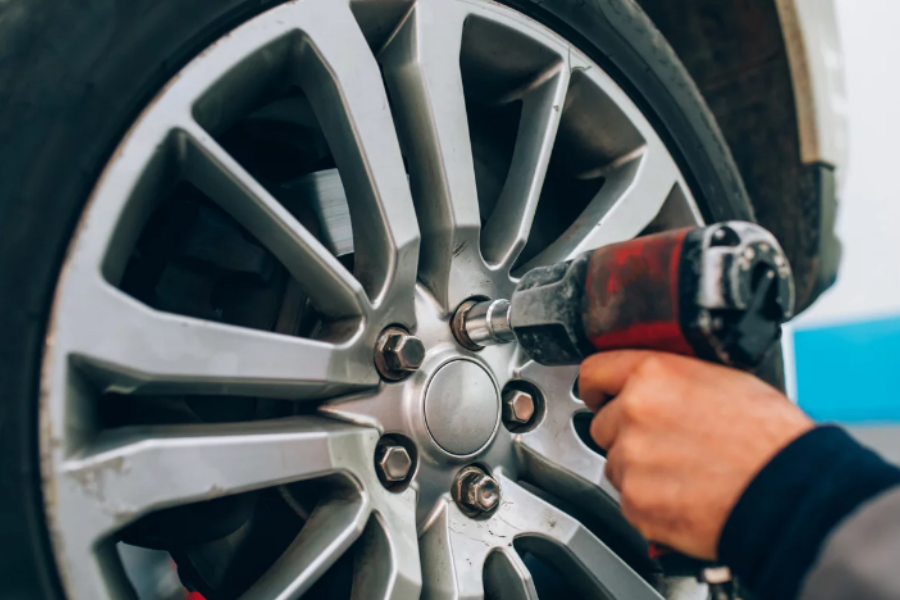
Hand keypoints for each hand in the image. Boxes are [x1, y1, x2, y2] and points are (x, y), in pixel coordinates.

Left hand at [579, 351, 812, 559]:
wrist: (790, 493)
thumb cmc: (771, 439)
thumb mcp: (725, 379)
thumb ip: (675, 378)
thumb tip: (659, 383)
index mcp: (653, 375)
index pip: (593, 372)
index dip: (598, 387)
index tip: (600, 396)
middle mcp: (633, 413)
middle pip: (604, 424)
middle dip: (628, 434)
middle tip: (668, 444)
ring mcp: (631, 460)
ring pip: (616, 463)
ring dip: (640, 469)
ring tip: (685, 472)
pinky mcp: (636, 503)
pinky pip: (629, 499)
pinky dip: (651, 501)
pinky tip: (685, 495)